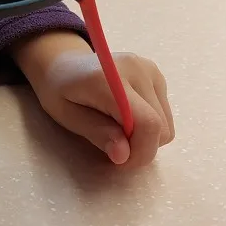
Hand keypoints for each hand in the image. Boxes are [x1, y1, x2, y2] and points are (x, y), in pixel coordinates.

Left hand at [11, 31, 174, 166]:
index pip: (147, 122)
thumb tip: (124, 155)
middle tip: (113, 148)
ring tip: (116, 129)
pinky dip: (148, 124)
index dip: (141, 152)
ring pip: (166, 124)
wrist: (64, 63)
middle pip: (161, 127)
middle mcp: (137, 70)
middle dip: (141, 148)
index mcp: (110, 79)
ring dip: (145, 137)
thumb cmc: (59, 91)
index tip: (120, 162)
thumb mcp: (67, 116)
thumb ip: (96, 133)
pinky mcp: (156, 75)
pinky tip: (125, 116)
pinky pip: (164, 113)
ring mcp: (150, 70)